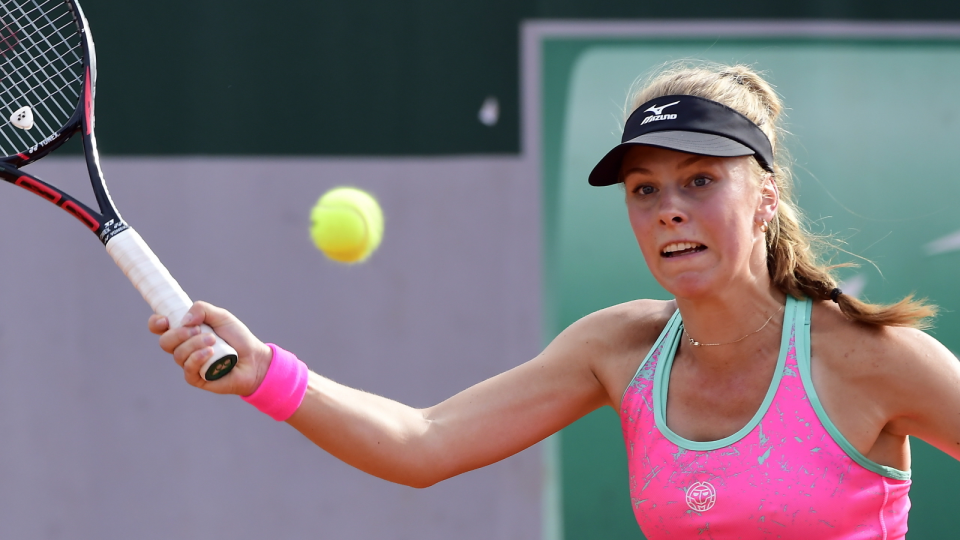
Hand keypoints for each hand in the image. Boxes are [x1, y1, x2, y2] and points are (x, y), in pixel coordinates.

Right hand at [148, 301, 272, 395]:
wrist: (254, 359)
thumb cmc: (238, 338)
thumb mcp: (222, 316)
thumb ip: (203, 309)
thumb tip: (184, 319)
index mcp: (186, 331)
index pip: (160, 328)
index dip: (156, 323)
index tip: (164, 320)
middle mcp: (184, 348)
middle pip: (165, 342)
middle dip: (179, 334)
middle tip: (198, 330)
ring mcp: (189, 364)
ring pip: (178, 354)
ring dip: (194, 344)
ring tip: (213, 341)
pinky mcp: (196, 378)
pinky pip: (188, 368)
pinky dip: (197, 358)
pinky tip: (210, 353)